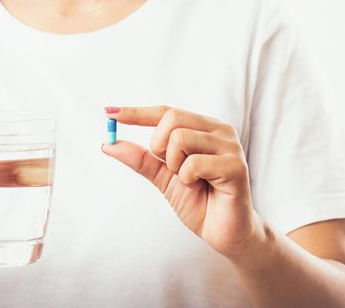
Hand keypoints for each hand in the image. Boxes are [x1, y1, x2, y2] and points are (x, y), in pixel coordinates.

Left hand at [102, 106, 262, 256]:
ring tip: (191, 180)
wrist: (222, 232)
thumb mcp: (162, 176)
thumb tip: (108, 144)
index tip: (108, 112)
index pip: (165, 111)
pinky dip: (187, 178)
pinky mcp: (236, 167)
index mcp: (203, 128)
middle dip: (159, 146)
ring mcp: (230, 146)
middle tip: (173, 169)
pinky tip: (201, 187)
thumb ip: (140, 158)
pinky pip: (193, 163)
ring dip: (174, 165)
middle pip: (171, 118)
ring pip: (180, 138)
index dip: (136, 112)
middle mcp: (219, 130)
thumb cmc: (197, 200)